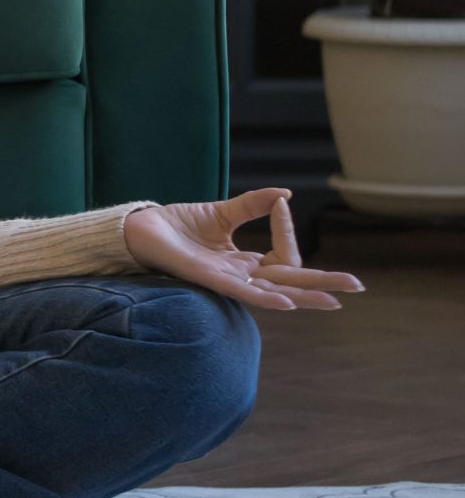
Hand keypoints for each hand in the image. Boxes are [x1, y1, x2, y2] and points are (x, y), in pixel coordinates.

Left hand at [121, 188, 362, 311]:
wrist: (139, 228)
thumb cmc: (176, 225)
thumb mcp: (222, 212)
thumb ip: (252, 206)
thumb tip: (285, 195)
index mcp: (244, 262)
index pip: (283, 257)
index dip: (287, 231)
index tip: (280, 205)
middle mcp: (240, 275)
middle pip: (290, 283)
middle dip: (323, 284)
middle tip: (357, 286)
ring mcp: (226, 280)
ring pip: (274, 292)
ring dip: (304, 296)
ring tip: (333, 301)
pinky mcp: (208, 279)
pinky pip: (242, 292)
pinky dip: (266, 296)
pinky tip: (287, 302)